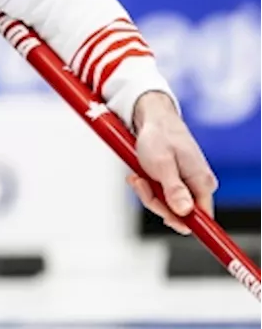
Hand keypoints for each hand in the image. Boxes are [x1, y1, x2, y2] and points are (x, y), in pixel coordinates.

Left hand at [129, 91, 217, 235]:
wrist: (151, 118)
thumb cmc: (158, 137)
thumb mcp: (162, 164)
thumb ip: (173, 189)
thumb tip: (184, 212)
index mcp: (202, 183)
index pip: (201, 218)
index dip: (182, 222)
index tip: (164, 218)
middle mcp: (198, 185)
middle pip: (179, 213)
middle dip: (155, 201)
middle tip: (141, 183)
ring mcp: (186, 183)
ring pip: (165, 204)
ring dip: (147, 192)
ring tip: (137, 176)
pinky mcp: (174, 180)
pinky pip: (159, 194)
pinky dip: (146, 186)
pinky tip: (137, 175)